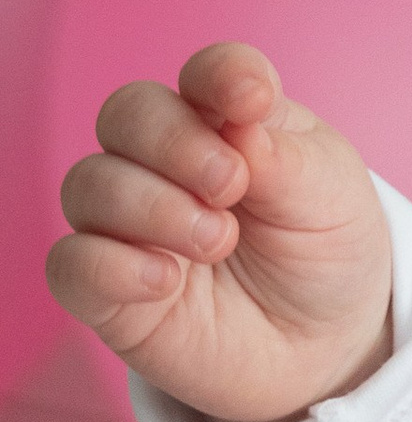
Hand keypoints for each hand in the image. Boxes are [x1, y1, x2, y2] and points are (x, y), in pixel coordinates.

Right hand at [49, 44, 393, 421]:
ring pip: (89, 184)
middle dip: (174, 141)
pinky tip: (166, 279)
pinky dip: (110, 265)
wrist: (326, 345)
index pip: (207, 76)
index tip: (251, 99)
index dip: (221, 76)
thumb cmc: (324, 251)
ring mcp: (132, 226)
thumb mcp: (331, 197)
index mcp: (231, 122)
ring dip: (152, 206)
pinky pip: (71, 264)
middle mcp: (168, 163)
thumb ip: (285, 158)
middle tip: (231, 184)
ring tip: (218, 242)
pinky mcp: (111, 292)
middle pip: (128, 113)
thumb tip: (238, 121)